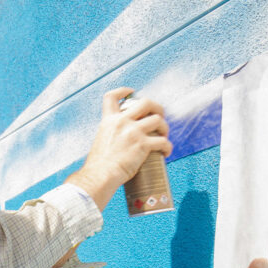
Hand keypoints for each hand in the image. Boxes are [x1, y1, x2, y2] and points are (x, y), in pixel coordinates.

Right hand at [66, 88, 171, 210]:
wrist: (100, 175)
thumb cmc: (99, 165)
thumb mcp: (101, 141)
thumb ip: (111, 136)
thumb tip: (120, 141)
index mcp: (108, 120)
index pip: (112, 97)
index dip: (123, 91)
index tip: (132, 92)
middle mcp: (121, 122)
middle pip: (145, 102)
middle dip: (157, 107)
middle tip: (159, 116)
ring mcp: (133, 132)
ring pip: (158, 120)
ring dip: (165, 127)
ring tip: (164, 135)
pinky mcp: (143, 145)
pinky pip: (163, 141)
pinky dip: (168, 147)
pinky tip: (166, 153)